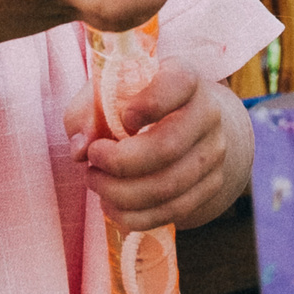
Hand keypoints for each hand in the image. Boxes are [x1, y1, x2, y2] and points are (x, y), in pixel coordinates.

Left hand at [64, 64, 251, 232]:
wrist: (187, 124)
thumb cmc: (136, 102)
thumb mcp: (109, 94)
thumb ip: (88, 113)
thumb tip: (79, 148)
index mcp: (183, 78)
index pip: (178, 84)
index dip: (149, 103)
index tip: (122, 118)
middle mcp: (207, 114)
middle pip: (167, 147)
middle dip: (119, 162)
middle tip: (92, 159)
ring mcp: (213, 154)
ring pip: (167, 187)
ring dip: (120, 193)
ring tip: (96, 181)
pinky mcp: (210, 187)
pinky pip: (170, 212)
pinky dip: (133, 215)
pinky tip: (111, 204)